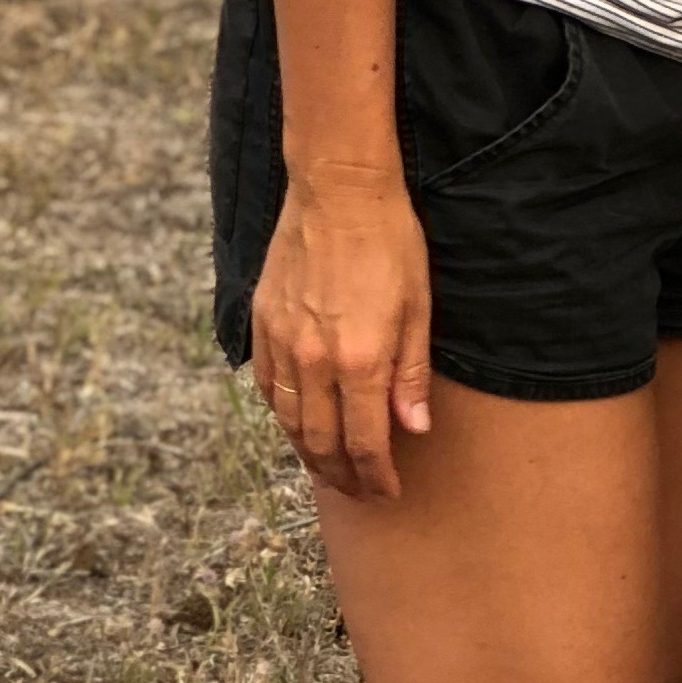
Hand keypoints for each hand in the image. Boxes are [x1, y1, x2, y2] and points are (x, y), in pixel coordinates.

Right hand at [248, 167, 434, 497]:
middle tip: (361, 492)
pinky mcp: (262, 325)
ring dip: (311, 455)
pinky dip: (284, 417)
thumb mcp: (418, 306)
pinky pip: (269, 389)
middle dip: (343, 477)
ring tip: (332, 470)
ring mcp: (283, 344)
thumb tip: (412, 430)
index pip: (365, 442)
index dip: (376, 476)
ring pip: (290, 423)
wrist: (338, 190)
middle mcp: (315, 360)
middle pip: (322, 443)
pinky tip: (299, 425)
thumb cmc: (389, 241)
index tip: (388, 492)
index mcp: (360, 358)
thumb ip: (410, 374)